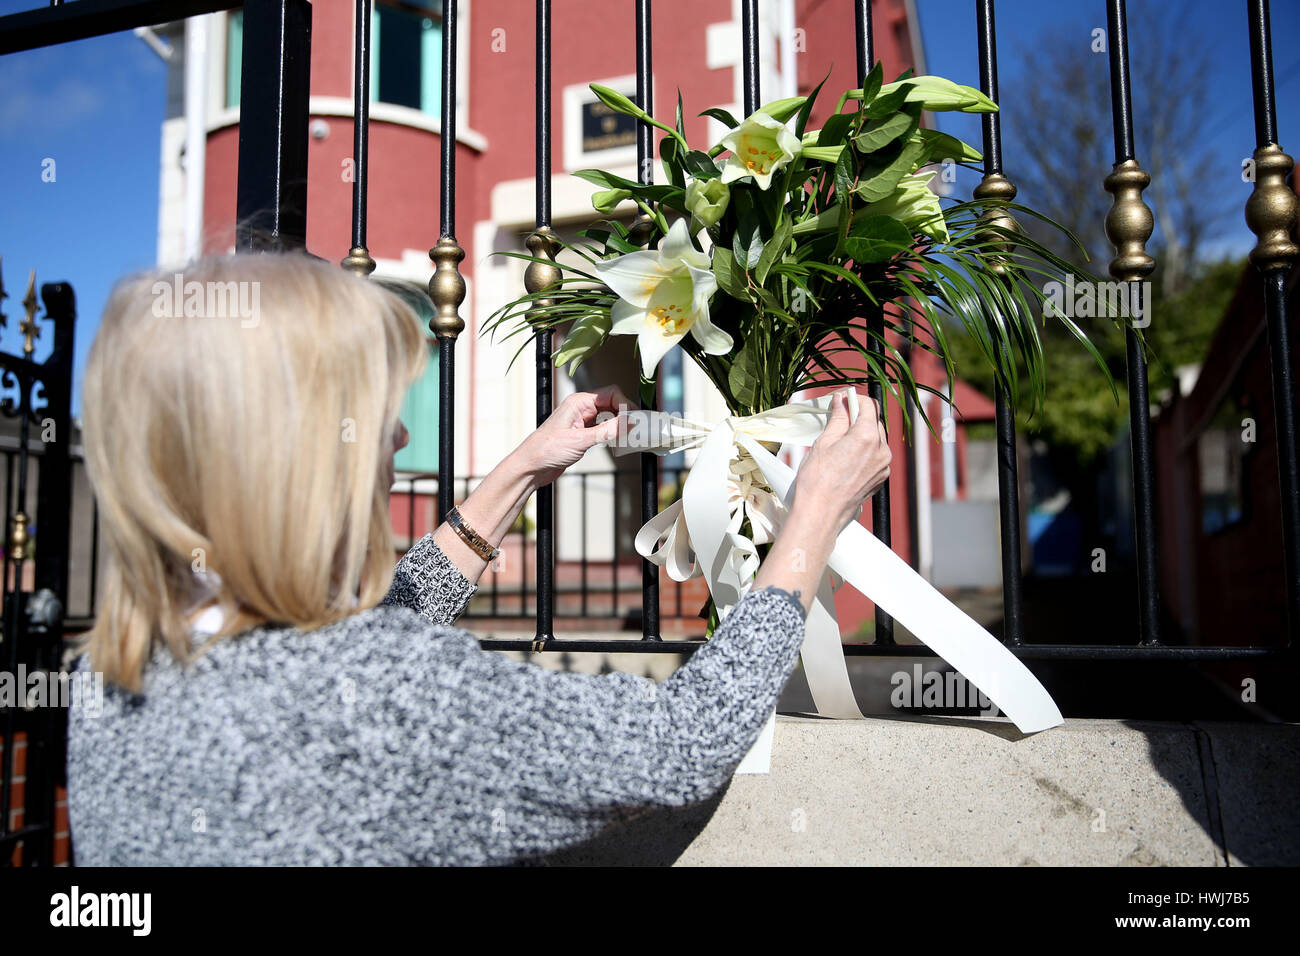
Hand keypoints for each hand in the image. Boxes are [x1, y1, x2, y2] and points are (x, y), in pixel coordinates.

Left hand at [512, 385, 635, 487]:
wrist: (531, 466)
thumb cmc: (547, 450)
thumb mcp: (581, 440)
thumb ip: (607, 431)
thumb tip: (629, 422)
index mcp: (579, 402)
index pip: (611, 393)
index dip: (626, 404)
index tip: (635, 419)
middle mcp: (581, 408)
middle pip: (612, 403)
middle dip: (625, 414)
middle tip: (636, 428)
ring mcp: (582, 420)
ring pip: (609, 416)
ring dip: (620, 424)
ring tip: (630, 435)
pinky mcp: (583, 433)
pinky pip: (603, 428)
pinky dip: (613, 433)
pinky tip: (619, 441)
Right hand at [790, 388, 890, 533]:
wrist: (821, 514)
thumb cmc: (817, 481)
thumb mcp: (824, 443)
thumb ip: (838, 419)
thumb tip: (842, 401)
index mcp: (867, 437)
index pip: (869, 405)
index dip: (854, 399)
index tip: (842, 400)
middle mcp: (881, 450)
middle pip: (874, 422)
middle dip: (858, 417)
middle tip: (838, 420)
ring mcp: (883, 466)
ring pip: (876, 439)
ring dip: (861, 435)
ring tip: (839, 443)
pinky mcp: (880, 478)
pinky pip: (876, 456)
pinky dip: (864, 451)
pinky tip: (846, 459)